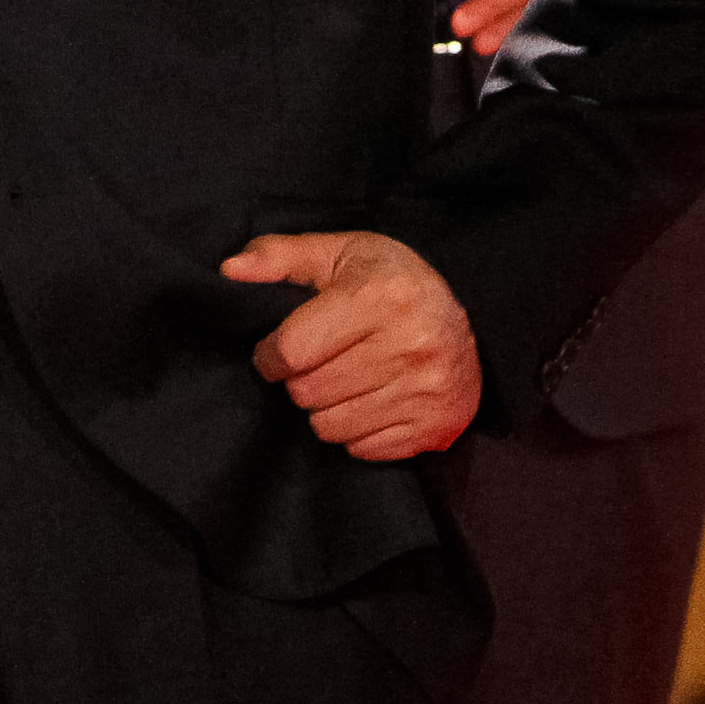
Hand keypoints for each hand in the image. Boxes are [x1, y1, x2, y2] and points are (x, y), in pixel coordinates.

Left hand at [222, 231, 482, 461]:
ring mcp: (426, 391)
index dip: (270, 356)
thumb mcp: (341, 254)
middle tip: (318, 364)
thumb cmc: (393, 283)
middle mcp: (409, 345)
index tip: (275, 353)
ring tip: (344, 382)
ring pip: (330, 427)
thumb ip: (281, 256)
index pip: (293, 350)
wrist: (473, 323)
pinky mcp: (435, 427)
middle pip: (308, 392)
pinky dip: (356, 431)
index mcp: (380, 296)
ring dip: (325, 409)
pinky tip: (370, 401)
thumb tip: (230, 268)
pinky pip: (363, 449)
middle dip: (299, 381)